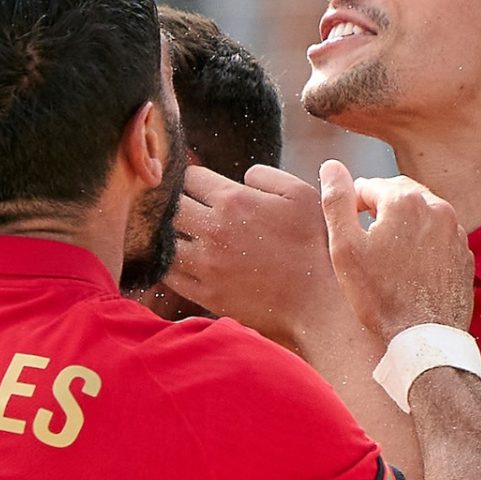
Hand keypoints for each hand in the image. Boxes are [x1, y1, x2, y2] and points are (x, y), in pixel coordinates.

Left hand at [167, 164, 348, 344]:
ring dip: (170, 235)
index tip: (202, 189)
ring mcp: (205, 264)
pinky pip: (169, 274)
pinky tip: (183, 262)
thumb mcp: (301, 195)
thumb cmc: (314, 247)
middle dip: (177, 204)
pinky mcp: (205, 293)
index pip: (188, 177)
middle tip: (190, 210)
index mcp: (233, 200)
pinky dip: (170, 266)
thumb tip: (243, 176)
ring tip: (184, 236)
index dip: (194, 179)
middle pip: (169, 206)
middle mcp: (212, 230)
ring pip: (163, 240)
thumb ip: (266, 175)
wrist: (318, 303)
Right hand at [320, 161, 474, 339]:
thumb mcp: (344, 248)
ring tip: (385, 256)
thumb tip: (331, 166)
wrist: (423, 338)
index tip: (347, 232)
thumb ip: (336, 201)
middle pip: (398, 195)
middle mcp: (436, 208)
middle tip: (364, 241)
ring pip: (421, 214)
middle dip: (379, 210)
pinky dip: (423, 243)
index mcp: (405, 200)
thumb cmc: (380, 297)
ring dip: (402, 225)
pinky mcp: (464, 254)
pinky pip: (439, 237)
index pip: (369, 186)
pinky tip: (409, 269)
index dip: (352, 206)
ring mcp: (455, 231)